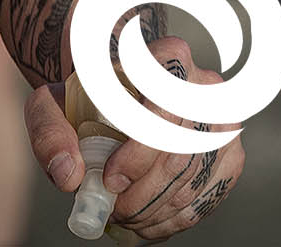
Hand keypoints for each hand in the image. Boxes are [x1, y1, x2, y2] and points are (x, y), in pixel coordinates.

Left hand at [26, 37, 245, 240]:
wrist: (118, 101)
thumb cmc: (86, 98)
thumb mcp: (53, 103)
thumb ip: (49, 131)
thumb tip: (69, 175)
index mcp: (168, 58)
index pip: (165, 106)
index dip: (139, 152)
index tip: (109, 179)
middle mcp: (206, 86)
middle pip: (180, 152)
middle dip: (143, 192)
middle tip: (111, 208)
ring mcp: (225, 123)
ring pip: (195, 179)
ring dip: (156, 209)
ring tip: (123, 216)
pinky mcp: (231, 156)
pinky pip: (208, 198)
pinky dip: (174, 219)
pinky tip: (146, 223)